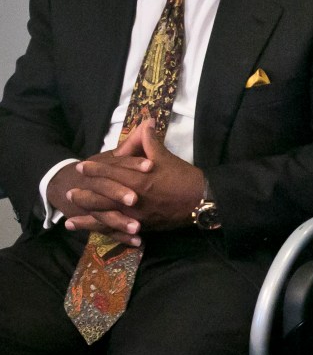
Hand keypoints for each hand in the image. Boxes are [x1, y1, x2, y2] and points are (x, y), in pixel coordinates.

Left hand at [64, 120, 205, 237]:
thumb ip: (150, 140)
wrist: (200, 200)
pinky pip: (116, 230)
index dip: (95, 169)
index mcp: (138, 178)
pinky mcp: (141, 226)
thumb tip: (145, 122)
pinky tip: (90, 232)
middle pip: (102, 196)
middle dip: (85, 194)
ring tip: (70, 215)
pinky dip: (101, 230)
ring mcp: (136, 214)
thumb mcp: (165, 156)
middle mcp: (133, 198)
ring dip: (87, 215)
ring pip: (106, 215)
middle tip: (70, 192)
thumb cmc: (182, 176)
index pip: (111, 172)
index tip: (82, 166)